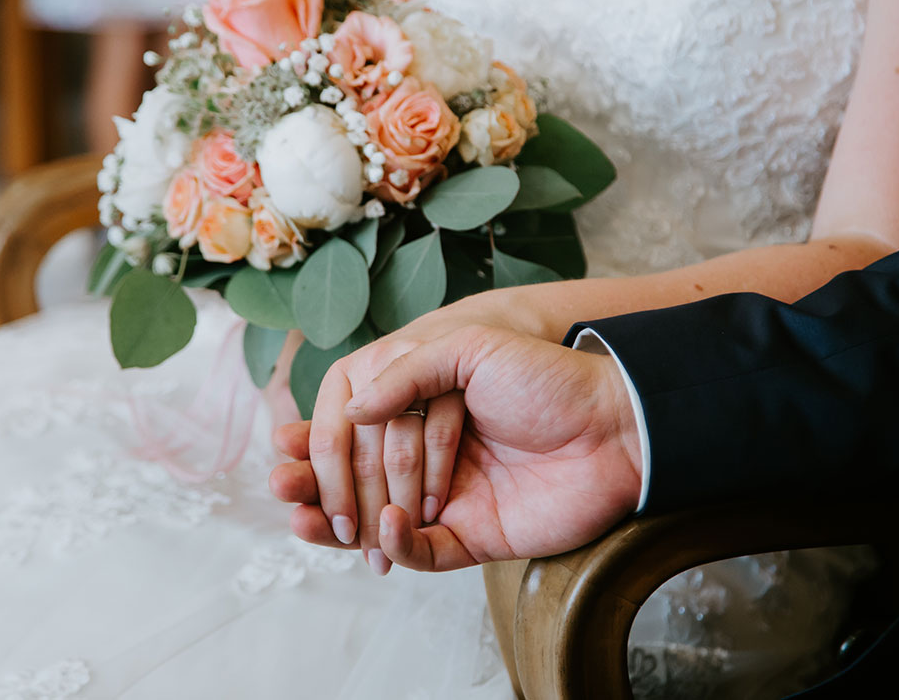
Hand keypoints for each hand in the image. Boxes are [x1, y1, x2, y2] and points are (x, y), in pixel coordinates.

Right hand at [276, 292, 546, 573]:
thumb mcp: (472, 349)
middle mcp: (429, 452)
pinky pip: (424, 550)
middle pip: (357, 475)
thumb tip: (351, 407)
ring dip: (336, 521)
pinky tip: (387, 526)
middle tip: (281, 487)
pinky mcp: (474, 534)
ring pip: (378, 518)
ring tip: (302, 518)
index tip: (285, 446)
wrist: (616, 425)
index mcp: (422, 405)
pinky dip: (400, 541)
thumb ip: (407, 370)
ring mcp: (449, 496)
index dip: (318, 440)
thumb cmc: (549, 379)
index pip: (353, 428)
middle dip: (315, 482)